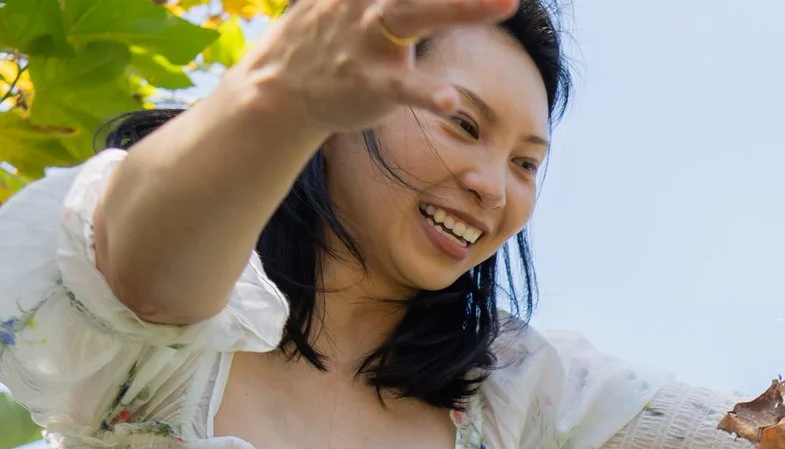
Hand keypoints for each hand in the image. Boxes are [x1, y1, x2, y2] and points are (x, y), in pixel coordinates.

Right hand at [242, 0, 515, 133]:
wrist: (278, 86)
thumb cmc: (328, 36)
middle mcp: (369, 0)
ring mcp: (369, 39)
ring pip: (416, 15)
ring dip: (462, 6)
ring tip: (506, 2)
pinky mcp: (369, 81)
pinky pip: (402, 87)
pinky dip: (427, 93)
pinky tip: (452, 102)